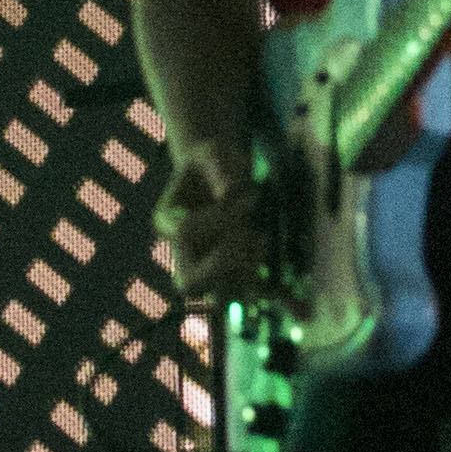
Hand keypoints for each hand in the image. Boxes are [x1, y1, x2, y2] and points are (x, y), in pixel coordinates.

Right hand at [155, 139, 263, 297]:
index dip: (220, 217)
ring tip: (261, 240)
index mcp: (168, 221)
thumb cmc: (213, 162)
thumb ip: (218, 166)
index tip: (251, 197)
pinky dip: (267, 290)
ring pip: (218, 300)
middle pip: (188, 283)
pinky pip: (247, 295)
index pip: (184, 233)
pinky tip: (282, 275)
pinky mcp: (231, 275)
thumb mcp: (214, 151)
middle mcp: (181, 252)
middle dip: (223, 264)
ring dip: (245, 277)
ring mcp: (205, 269)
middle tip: (250, 236)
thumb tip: (229, 191)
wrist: (220, 175)